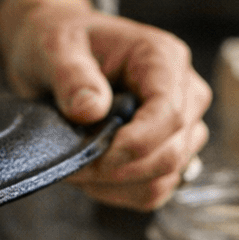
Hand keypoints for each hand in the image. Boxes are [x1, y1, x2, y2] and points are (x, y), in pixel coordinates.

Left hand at [0, 0, 209, 210]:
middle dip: (120, 169)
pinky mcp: (169, 155)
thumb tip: (91, 110)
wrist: (59, 58)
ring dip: (118, 184)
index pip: (170, 114)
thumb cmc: (61, 46)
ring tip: (80, 166)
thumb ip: (71, 75)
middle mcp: (184, 93)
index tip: (96, 156)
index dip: (136, 144)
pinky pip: (154, 192)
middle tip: (75, 165)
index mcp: (164, 59)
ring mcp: (183, 127)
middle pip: (172, 153)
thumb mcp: (54, 47)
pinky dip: (121, 192)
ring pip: (165, 178)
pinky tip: (94, 175)